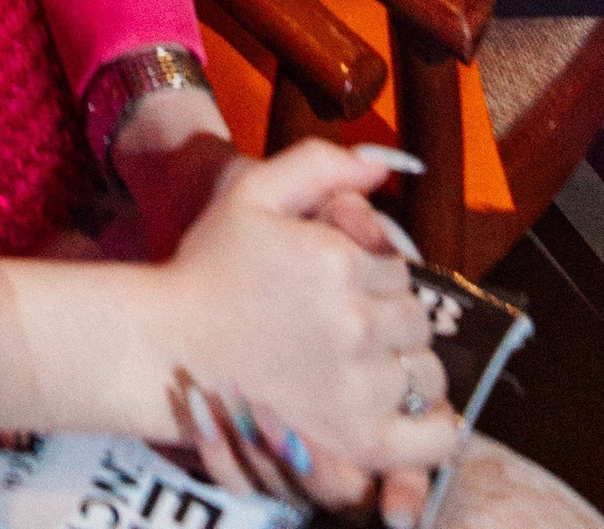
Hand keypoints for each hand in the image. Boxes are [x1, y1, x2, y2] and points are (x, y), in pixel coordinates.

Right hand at [157, 140, 452, 512]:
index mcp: (337, 260)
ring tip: (366, 368)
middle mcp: (356, 321)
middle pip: (416, 319)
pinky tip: (410, 411)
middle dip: (391, 318)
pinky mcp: (359, 438)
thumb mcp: (252, 193)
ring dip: (405, 365)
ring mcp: (359, 385)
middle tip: (350, 327)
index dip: (374, 275)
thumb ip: (318, 164)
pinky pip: (431, 435)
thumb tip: (382, 166)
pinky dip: (433, 425)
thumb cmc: (208, 268)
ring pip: (424, 370)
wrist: (169, 349)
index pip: (397, 267)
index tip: (341, 287)